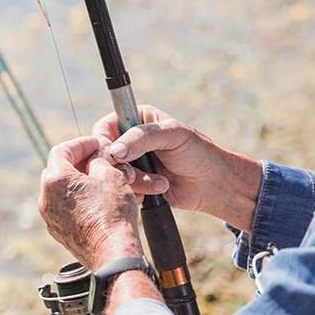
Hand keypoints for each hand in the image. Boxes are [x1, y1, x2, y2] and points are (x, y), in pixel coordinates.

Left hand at [38, 136, 144, 270]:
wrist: (113, 253)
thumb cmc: (113, 214)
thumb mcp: (110, 175)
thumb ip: (98, 160)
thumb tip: (95, 158)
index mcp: (55, 180)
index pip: (62, 150)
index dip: (81, 144)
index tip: (96, 144)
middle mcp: (46, 198)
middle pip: (57, 170)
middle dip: (78, 162)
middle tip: (97, 160)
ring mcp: (50, 217)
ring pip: (61, 191)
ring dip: (78, 182)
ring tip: (100, 182)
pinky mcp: (58, 232)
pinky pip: (64, 209)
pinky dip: (77, 200)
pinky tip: (96, 202)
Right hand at [93, 106, 262, 232]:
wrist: (211, 183)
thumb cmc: (196, 152)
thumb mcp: (173, 135)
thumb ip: (142, 138)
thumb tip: (115, 151)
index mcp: (137, 120)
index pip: (104, 128)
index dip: (103, 143)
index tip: (112, 156)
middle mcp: (130, 142)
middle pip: (104, 155)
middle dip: (120, 168)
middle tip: (134, 174)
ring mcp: (132, 164)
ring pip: (113, 175)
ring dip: (136, 182)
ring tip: (159, 182)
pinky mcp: (136, 184)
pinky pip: (123, 191)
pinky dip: (137, 194)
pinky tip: (155, 190)